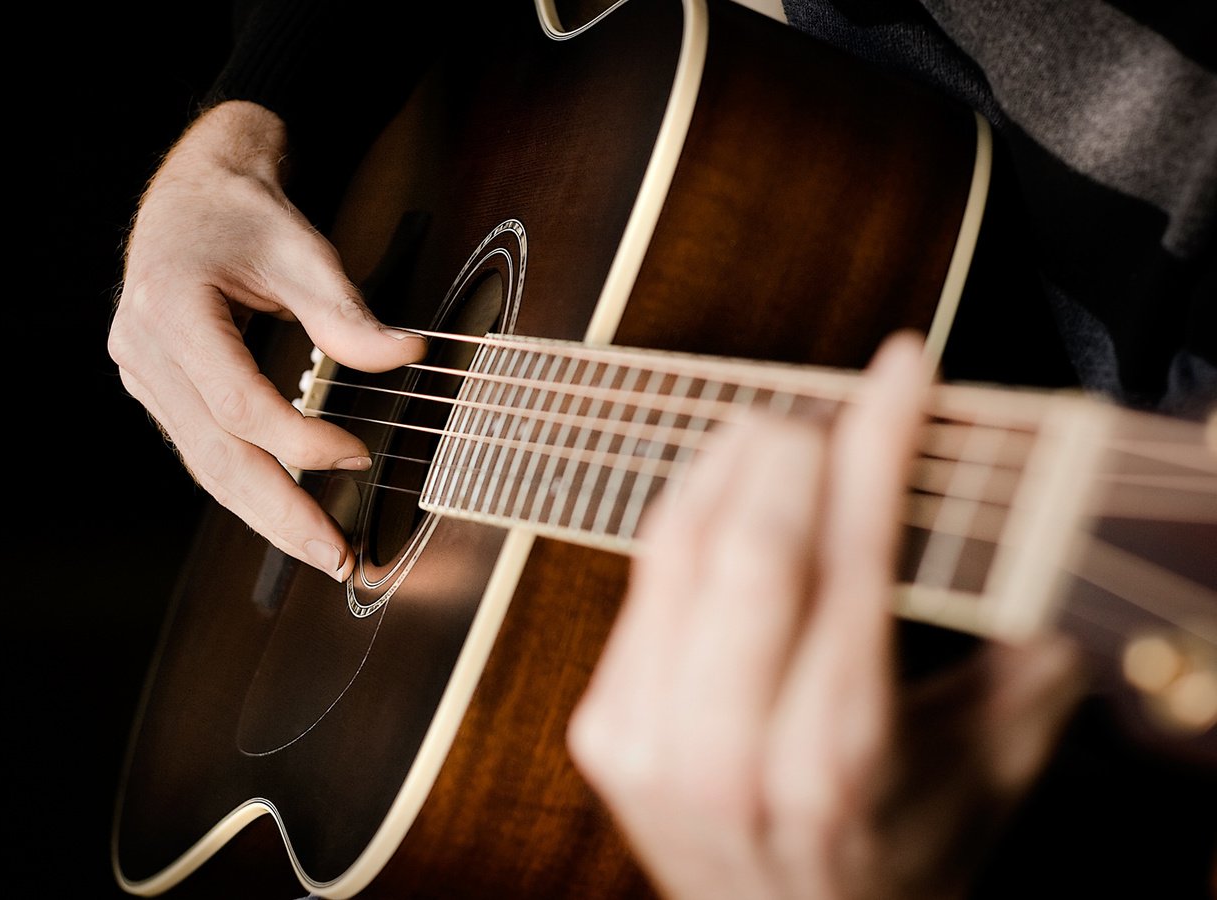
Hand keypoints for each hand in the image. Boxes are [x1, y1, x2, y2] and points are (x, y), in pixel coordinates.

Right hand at [108, 100, 426, 579]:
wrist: (193, 191)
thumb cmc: (245, 211)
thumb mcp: (302, 250)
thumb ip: (346, 313)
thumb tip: (405, 357)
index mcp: (169, 304)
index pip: (238, 402)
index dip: (301, 440)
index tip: (358, 457)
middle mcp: (141, 347)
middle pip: (215, 454)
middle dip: (280, 513)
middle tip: (335, 556)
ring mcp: (140, 372)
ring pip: (205, 464)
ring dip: (264, 513)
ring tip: (319, 550)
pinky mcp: (154, 387)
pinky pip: (202, 450)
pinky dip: (247, 484)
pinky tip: (286, 512)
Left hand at [567, 332, 1085, 898]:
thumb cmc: (893, 863)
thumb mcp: (984, 778)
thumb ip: (1022, 666)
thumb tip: (1039, 541)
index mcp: (835, 763)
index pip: (851, 560)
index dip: (877, 445)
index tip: (901, 372)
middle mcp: (726, 754)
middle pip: (748, 543)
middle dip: (798, 445)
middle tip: (841, 404)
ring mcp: (646, 742)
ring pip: (678, 546)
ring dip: (733, 464)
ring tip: (787, 429)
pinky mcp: (601, 730)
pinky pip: (639, 580)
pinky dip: (686, 511)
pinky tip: (726, 485)